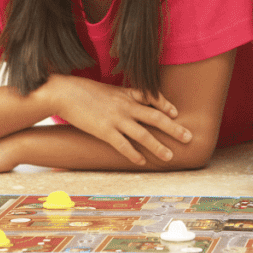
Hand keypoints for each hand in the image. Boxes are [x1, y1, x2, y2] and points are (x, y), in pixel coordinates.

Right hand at [45, 75, 191, 165]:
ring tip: (170, 156)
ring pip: (143, 134)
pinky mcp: (104, 130)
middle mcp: (125, 106)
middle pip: (155, 117)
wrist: (64, 92)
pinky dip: (134, 154)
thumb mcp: (108, 90)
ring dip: (158, 146)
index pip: (152, 97)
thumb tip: (131, 103)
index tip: (175, 112)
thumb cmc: (84, 91)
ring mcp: (116, 118)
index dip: (165, 104)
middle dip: (174, 128)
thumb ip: (122, 96)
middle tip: (189, 137)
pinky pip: (122, 144)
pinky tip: (142, 162)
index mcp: (126, 94)